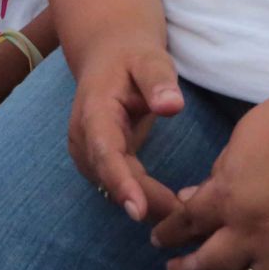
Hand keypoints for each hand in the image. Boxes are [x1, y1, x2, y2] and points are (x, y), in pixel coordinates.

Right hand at [67, 36, 185, 224]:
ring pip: (115, 185)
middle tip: (184, 215)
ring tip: (183, 214)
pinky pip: (120, 183)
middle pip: (111, 176)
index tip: (138, 210)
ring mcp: (89, 151)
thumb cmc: (132, 56)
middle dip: (144, 199)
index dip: (120, 182)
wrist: (108, 55)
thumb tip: (172, 106)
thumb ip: (159, 81)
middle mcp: (84, 136)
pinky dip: (143, 196)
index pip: (104, 152)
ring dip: (145, 202)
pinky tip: (171, 205)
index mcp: (94, 111)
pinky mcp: (99, 160)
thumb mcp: (149, 59)